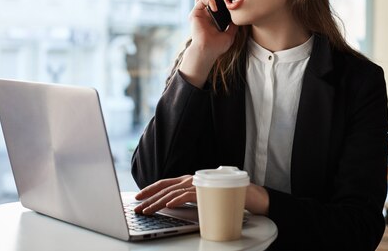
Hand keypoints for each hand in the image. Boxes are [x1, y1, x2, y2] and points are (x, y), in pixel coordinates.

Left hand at [133, 175, 269, 215]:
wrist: (251, 196)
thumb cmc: (226, 196)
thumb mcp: (203, 197)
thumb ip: (190, 197)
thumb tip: (173, 204)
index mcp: (190, 179)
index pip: (166, 183)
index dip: (151, 189)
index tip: (138, 198)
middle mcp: (193, 178)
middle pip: (166, 188)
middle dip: (149, 198)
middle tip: (137, 208)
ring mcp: (201, 183)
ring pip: (174, 192)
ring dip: (158, 201)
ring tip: (147, 210)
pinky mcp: (209, 190)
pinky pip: (189, 195)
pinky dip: (177, 199)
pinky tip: (168, 205)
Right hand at [190, 0, 236, 55]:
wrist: (208, 51)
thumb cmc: (218, 46)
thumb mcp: (230, 33)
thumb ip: (234, 24)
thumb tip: (241, 17)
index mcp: (213, 16)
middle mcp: (205, 12)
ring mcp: (199, 12)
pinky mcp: (195, 13)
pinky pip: (201, 0)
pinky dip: (209, 0)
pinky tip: (215, 7)